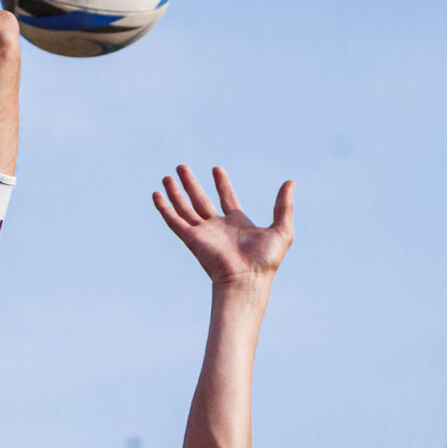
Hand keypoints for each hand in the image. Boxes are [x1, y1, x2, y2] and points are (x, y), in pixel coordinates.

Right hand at [153, 165, 294, 289]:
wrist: (247, 279)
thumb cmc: (265, 261)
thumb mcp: (282, 229)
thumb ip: (284, 206)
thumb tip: (290, 182)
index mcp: (237, 224)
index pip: (226, 198)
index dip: (222, 184)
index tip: (216, 169)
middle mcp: (217, 228)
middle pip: (200, 200)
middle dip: (191, 184)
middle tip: (182, 167)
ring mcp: (203, 233)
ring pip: (184, 208)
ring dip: (175, 192)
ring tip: (168, 176)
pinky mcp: (192, 240)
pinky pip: (174, 221)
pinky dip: (164, 208)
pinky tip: (156, 194)